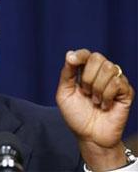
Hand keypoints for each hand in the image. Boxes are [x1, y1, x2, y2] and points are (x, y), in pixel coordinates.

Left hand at [56, 49, 134, 169]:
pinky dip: (106, 96)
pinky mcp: (126, 92)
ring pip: (109, 69)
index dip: (80, 55)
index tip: (72, 60)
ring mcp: (115, 81)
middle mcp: (101, 73)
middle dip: (87, 77)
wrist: (90, 136)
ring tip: (94, 101)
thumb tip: (70, 53)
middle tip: (85, 92)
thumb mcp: (64, 93)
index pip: (86, 54)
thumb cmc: (76, 115)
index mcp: (86, 72)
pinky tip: (104, 105)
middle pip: (97, 58)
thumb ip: (67, 73)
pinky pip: (117, 83)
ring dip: (97, 88)